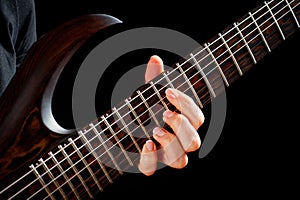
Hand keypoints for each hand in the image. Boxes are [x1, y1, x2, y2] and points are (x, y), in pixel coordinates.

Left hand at [138, 55, 204, 175]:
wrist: (122, 128)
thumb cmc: (142, 109)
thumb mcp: (148, 94)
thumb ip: (153, 80)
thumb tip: (155, 59)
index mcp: (183, 124)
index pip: (197, 118)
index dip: (186, 105)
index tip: (168, 91)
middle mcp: (178, 142)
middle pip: (194, 142)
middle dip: (182, 127)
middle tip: (165, 114)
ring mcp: (163, 156)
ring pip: (180, 160)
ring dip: (171, 145)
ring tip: (155, 130)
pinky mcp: (146, 164)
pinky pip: (152, 169)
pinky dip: (150, 158)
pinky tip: (146, 144)